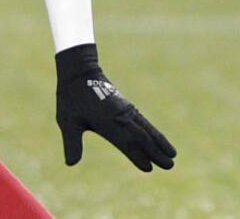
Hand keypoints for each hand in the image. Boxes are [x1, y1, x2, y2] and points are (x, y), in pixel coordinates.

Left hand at [55, 44, 175, 171]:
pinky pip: (142, 120)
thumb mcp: (67, 120)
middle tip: (170, 166)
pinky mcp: (126, 105)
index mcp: (106, 122)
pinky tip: (158, 137)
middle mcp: (119, 116)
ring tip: (172, 154)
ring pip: (145, 127)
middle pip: (141, 136)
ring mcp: (124, 109)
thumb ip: (72, 143)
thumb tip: (70, 164)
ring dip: (159, 140)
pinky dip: (153, 130)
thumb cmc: (71, 97)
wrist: (79, 71)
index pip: (125, 142)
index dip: (136, 155)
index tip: (149, 168)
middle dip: (155, 151)